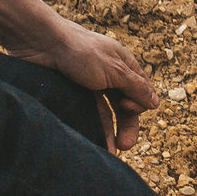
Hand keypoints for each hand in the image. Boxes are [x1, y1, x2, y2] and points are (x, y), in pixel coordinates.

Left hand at [17, 19, 159, 149]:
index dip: (138, 104)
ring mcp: (91, 86)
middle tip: (125, 145)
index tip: (126, 105)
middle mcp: (111, 77)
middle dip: (127, 127)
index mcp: (125, 67)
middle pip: (125, 107)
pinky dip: (92, 129)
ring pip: (106, 114)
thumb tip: (155, 103)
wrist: (41, 43)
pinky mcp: (74, 94)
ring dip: (110, 133)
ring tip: (110, 152)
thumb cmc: (81, 51)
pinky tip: (93, 142)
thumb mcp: (115, 70)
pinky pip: (87, 115)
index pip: (142, 93)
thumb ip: (136, 87)